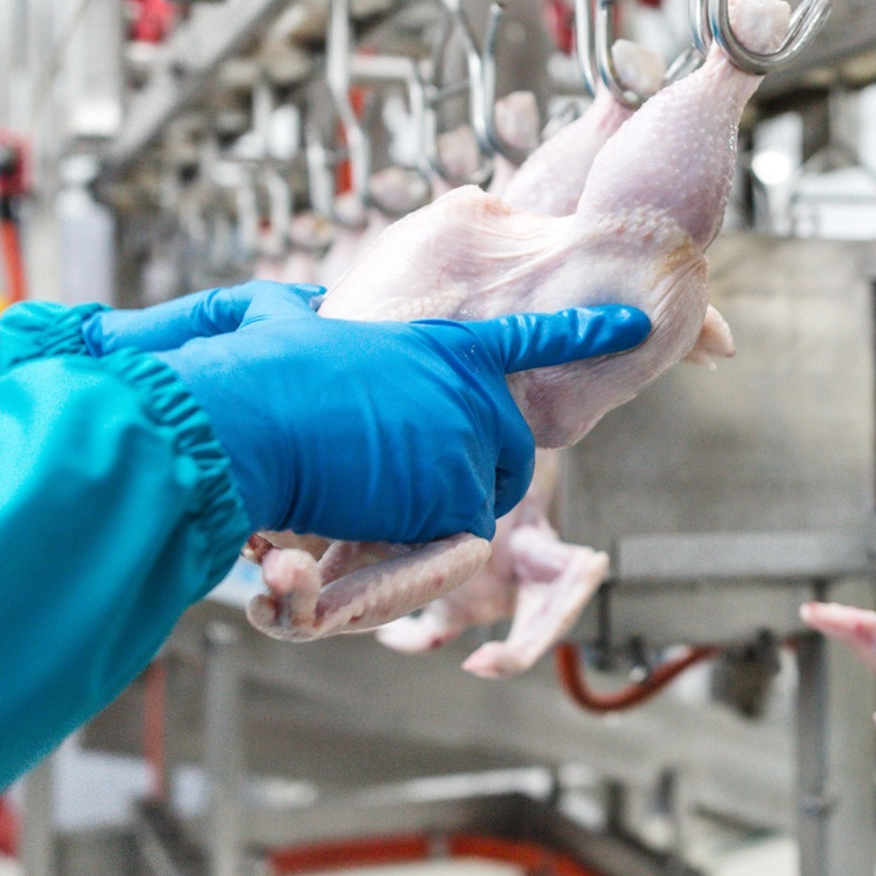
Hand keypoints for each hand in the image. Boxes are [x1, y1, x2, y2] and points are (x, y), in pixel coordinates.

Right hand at [90, 283, 651, 543]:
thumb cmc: (244, 375)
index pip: (528, 342)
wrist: (236, 420)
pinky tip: (323, 562)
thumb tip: (311, 299)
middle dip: (440, 498)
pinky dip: (387, 575)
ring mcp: (472, 439)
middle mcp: (470, 389)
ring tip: (318, 536)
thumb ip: (311, 314)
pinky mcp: (462, 495)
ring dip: (396, 540)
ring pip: (462, 515)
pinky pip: (448, 555)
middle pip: (496, 459)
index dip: (583, 335)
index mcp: (438, 346)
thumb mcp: (283, 321)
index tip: (638, 323)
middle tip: (352, 512)